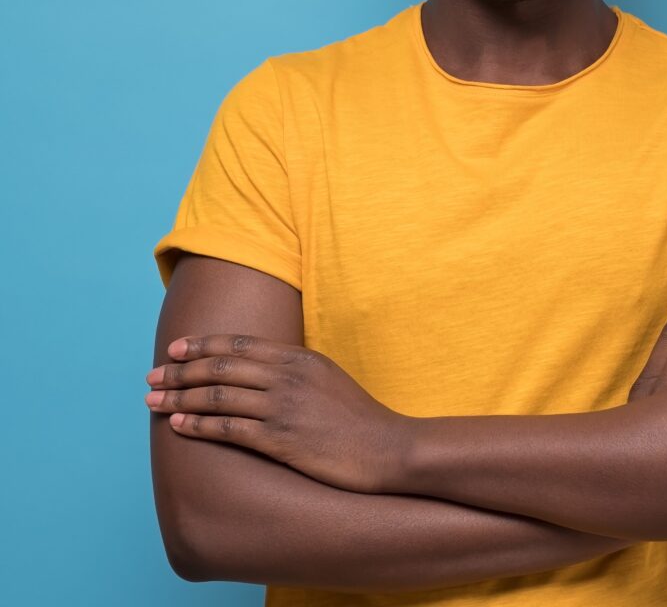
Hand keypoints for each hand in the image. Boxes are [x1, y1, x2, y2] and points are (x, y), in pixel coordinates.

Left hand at [145, 335, 409, 493]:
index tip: (176, 349)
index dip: (203, 344)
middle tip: (152, 374)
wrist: (387, 449)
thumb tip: (260, 367)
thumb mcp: (327, 377)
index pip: (239, 344)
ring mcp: (283, 406)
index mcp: (299, 358)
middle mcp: (288, 376)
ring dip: (180, 395)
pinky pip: (229, 428)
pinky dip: (198, 423)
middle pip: (222, 365)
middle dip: (181, 369)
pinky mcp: (281, 439)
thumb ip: (294, 369)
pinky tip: (178, 425)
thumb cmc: (358, 418)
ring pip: (219, 394)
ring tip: (153, 399)